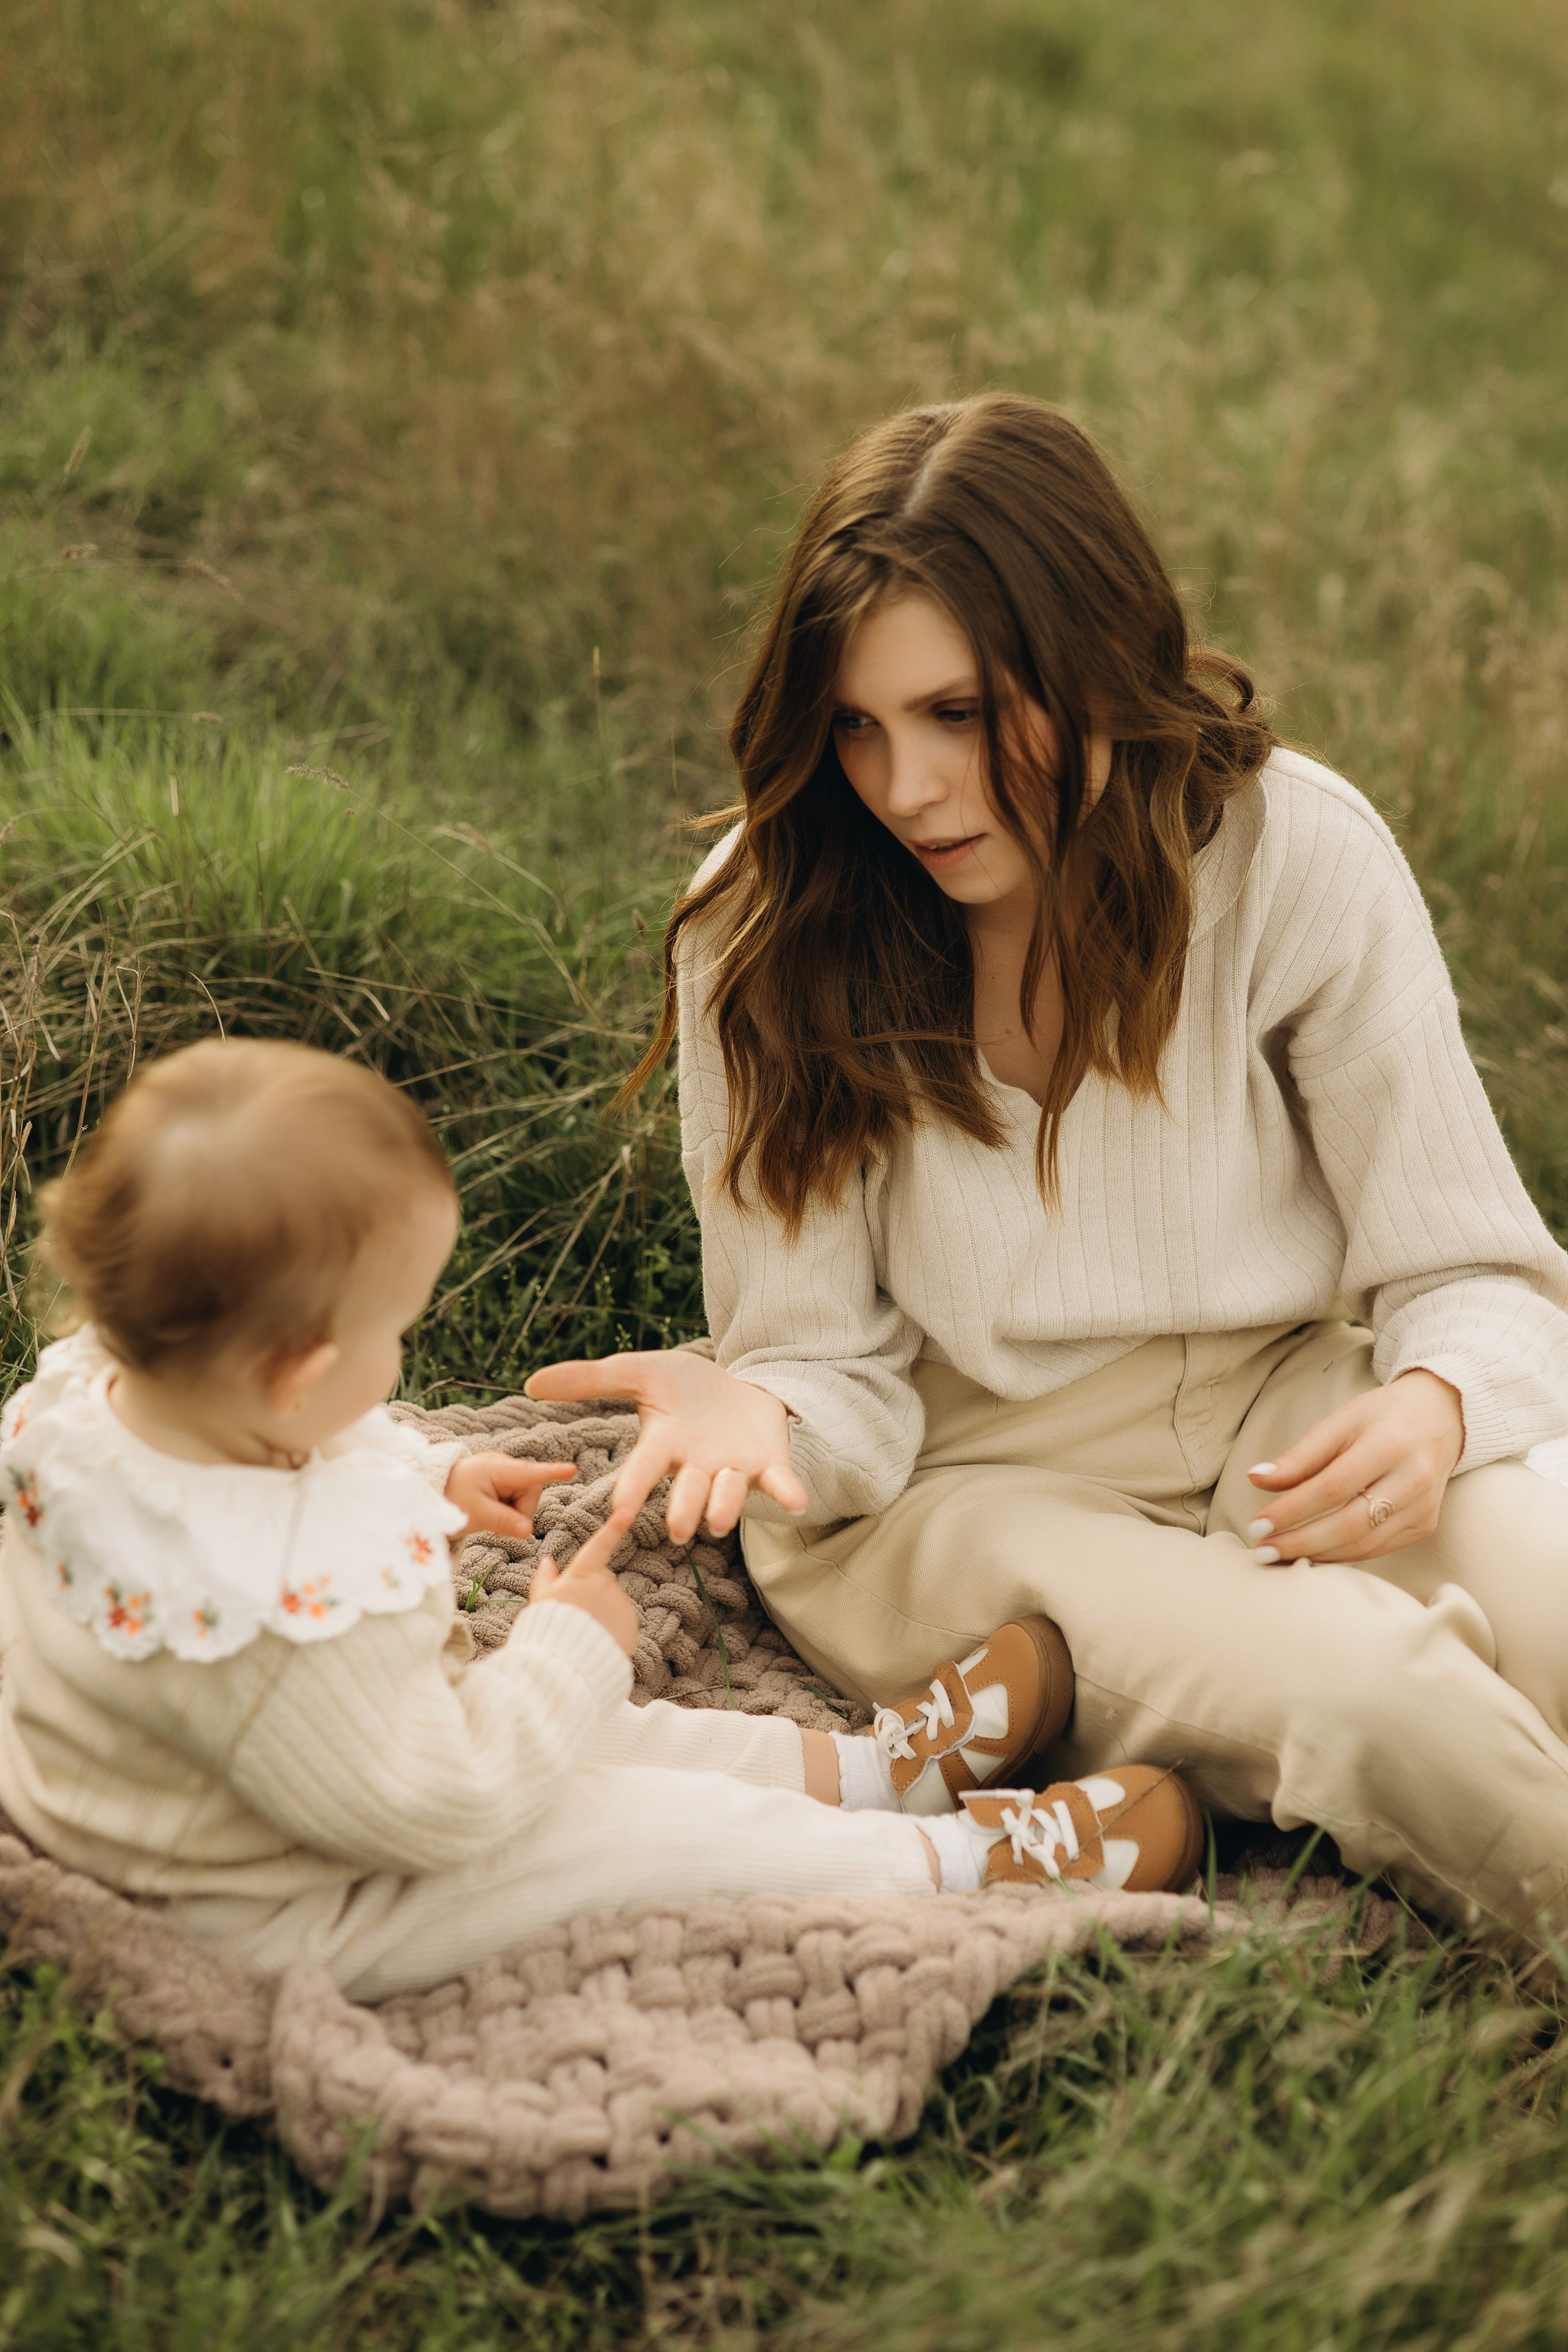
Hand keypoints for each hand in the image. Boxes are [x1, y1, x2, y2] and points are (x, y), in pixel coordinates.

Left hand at [445, 1450, 576, 1539]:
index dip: (552, 1472)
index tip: (572, 1469)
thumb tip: (528, 1532)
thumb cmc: (452, 1498)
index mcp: (497, 1469)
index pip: (530, 1473)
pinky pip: (517, 1501)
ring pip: (525, 1499)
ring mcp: (505, 1475)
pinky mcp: (504, 1484)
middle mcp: (505, 1467)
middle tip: (498, 1528)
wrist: (434, 1493)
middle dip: (520, 1513)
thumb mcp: (475, 1514)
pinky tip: (493, 1515)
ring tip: (490, 1519)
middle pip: (531, 1492)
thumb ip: (503, 1522)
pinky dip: (508, 1513)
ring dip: (513, 1515)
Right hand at [525, 1349, 807, 1541]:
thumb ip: (589, 1379)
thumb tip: (530, 1384)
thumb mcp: (639, 1372)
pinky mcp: (768, 1464)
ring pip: (728, 1495)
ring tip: (719, 1519)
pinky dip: (788, 1493)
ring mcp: (733, 1468)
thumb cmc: (683, 1386)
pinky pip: (779, 1484)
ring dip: (725, 1506)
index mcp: (663, 1445)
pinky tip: (797, 1502)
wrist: (738, 1384)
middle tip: (680, 1528)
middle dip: (684, 1510)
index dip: (632, 1492)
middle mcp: (696, 1466)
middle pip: (688, 1493)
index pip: (642, 1471)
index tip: (620, 1516)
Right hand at [529, 1508, 639, 1653]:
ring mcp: (620, 1604)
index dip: (613, 1527)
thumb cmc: (547, 1630)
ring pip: (612, 1603)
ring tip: (584, 1632)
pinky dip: (613, 1630)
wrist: (566, 1664)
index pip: (598, 1546)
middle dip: (591, 1593)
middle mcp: (605, 1585)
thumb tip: (547, 1560)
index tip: (627, 1510)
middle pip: (601, 1581)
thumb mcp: (540, 1601)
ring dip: (601, 1613)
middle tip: (573, 1614)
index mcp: (581, 1575)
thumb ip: (545, 1579)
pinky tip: (597, 1641)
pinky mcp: (632, 1625)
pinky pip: (622, 1622)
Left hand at [1245, 1369, 1464, 1563]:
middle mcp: (1413, 1479)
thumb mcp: (1339, 1422)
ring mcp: (1424, 1507)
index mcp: (1389, 1445)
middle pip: (1350, 1524)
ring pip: (1364, 1544)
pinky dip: (1341, 1555)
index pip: (1332, 1487)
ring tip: (1279, 1555)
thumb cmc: (1381, 1417)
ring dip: (1317, 1554)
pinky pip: (1378, 1549)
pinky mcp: (1426, 1525)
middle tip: (1262, 1550)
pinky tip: (1312, 1554)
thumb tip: (1256, 1479)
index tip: (1257, 1524)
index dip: (1292, 1510)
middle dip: (1301, 1542)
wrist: (1440, 1417)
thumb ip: (1300, 1456)